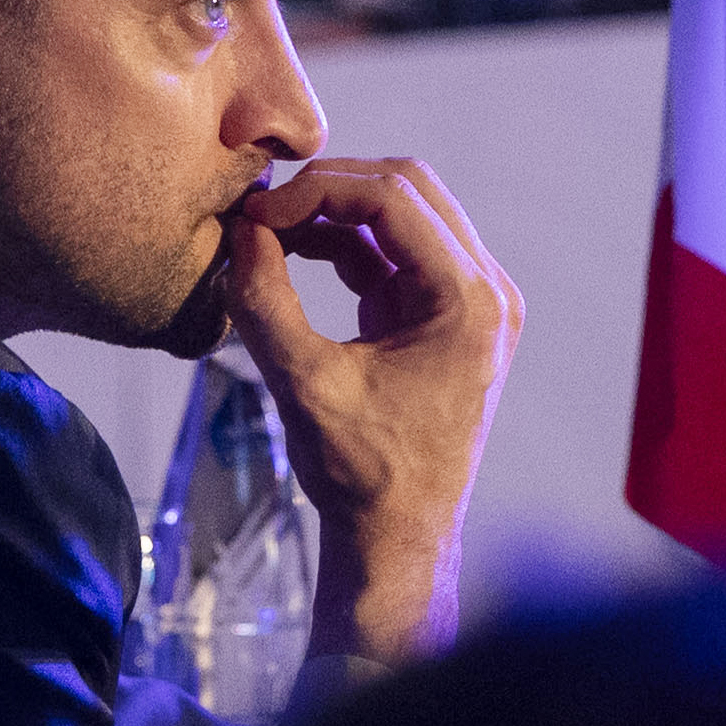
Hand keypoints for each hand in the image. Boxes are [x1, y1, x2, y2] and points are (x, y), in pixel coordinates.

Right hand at [221, 158, 522, 664]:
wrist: (397, 538)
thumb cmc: (363, 477)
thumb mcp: (304, 386)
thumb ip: (265, 303)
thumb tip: (240, 233)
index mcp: (470, 301)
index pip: (394, 197)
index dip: (319, 188)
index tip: (259, 211)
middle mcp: (485, 291)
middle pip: (408, 189)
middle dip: (330, 187)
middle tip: (264, 210)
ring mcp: (471, 301)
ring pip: (404, 213)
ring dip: (335, 212)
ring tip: (268, 229)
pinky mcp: (445, 316)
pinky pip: (396, 252)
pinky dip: (345, 244)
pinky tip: (290, 250)